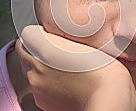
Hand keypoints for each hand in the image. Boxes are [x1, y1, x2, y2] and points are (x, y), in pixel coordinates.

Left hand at [15, 25, 135, 110]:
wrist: (110, 99)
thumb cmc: (104, 69)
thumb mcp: (86, 41)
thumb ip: (63, 36)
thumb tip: (53, 34)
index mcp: (44, 49)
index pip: (27, 34)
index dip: (40, 33)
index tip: (52, 35)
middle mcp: (35, 69)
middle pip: (25, 52)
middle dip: (37, 49)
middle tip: (59, 50)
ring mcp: (37, 87)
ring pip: (30, 69)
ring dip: (42, 67)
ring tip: (66, 68)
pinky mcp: (42, 102)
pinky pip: (39, 86)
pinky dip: (47, 83)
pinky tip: (67, 82)